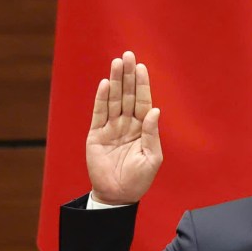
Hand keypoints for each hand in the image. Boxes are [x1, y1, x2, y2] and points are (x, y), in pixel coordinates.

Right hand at [86, 51, 161, 204]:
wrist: (118, 195)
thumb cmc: (139, 179)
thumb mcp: (151, 158)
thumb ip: (151, 134)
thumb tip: (155, 111)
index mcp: (143, 129)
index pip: (143, 101)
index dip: (142, 85)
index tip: (141, 67)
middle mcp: (127, 124)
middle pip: (128, 95)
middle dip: (128, 76)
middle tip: (128, 55)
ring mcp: (111, 128)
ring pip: (114, 100)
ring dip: (116, 81)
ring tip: (117, 63)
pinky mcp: (96, 135)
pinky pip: (99, 113)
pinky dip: (102, 99)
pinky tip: (106, 84)